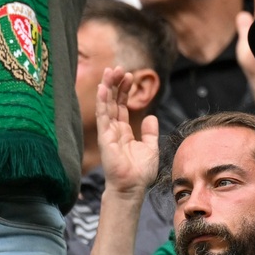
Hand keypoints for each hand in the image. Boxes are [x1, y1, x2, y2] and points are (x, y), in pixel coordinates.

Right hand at [96, 67, 159, 198]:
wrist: (133, 187)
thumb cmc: (140, 172)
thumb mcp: (150, 147)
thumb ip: (150, 132)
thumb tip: (150, 117)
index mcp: (123, 132)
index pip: (121, 106)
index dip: (124, 91)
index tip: (129, 76)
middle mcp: (113, 130)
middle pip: (112, 102)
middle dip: (115, 85)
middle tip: (118, 68)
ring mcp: (108, 133)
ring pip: (106, 106)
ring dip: (108, 88)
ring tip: (110, 72)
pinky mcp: (105, 137)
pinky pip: (103, 116)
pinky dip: (103, 101)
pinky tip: (103, 88)